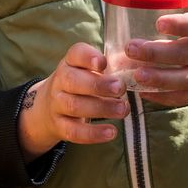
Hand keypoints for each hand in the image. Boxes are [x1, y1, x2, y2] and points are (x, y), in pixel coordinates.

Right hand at [17, 43, 126, 158]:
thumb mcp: (88, 70)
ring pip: (75, 106)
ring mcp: (57, 105)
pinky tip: (112, 132)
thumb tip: (139, 67)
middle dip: (98, 85)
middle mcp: (60, 82)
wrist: (48, 107)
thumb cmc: (80, 84)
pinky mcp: (59, 126)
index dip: (88, 57)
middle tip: (120, 88)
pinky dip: (93, 133)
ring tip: (123, 109)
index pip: (75, 54)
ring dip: (101, 108)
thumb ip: (110, 68)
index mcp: (70, 63)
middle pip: (73, 81)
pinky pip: (74, 131)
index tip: (103, 63)